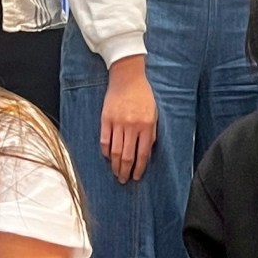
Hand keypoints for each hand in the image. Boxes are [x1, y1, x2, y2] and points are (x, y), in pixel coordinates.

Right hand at [100, 57, 157, 182]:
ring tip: (115, 173)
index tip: (137, 177)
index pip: (142, 154)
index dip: (139, 168)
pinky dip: (105, 151)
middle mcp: (131, 126)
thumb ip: (151, 133)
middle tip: (123, 180)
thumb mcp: (153, 114)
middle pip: (126, 156)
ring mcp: (117, 123)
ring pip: (114, 151)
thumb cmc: (143, 95)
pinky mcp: (106, 119)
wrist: (127, 78)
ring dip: (114, 165)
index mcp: (146, 126)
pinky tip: (107, 157)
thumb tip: (146, 153)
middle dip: (125, 171)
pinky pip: (104, 140)